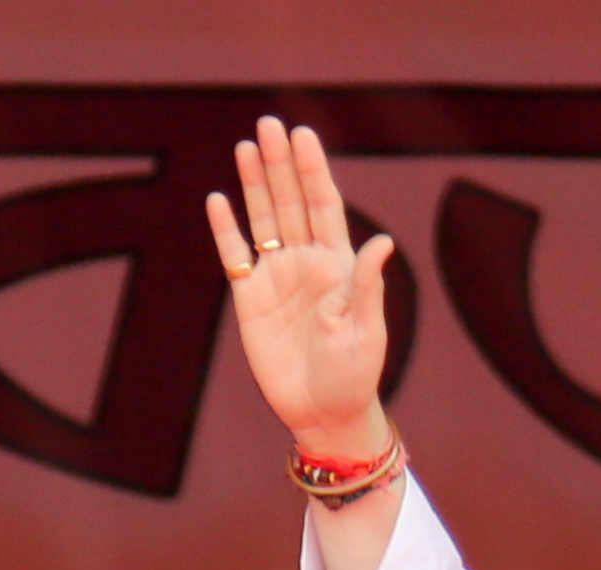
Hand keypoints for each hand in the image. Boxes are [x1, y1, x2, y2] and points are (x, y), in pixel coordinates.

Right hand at [210, 120, 398, 455]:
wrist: (324, 413)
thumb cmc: (354, 375)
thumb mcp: (366, 332)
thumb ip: (366, 286)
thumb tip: (383, 242)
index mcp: (338, 266)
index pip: (324, 206)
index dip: (313, 170)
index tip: (302, 135)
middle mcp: (307, 263)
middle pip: (290, 203)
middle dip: (280, 164)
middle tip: (269, 125)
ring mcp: (277, 278)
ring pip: (263, 220)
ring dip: (255, 184)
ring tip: (246, 147)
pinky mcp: (250, 299)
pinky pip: (235, 256)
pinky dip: (226, 229)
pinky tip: (218, 199)